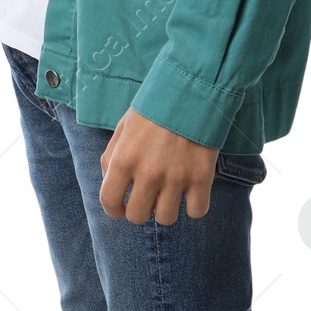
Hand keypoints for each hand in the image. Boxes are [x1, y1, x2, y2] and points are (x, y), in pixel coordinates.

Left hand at [98, 108, 220, 223]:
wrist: (188, 92)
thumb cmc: (151, 111)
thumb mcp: (122, 129)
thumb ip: (111, 158)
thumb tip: (110, 185)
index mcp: (124, 159)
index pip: (109, 202)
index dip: (112, 210)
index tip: (119, 210)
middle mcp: (148, 173)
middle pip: (137, 216)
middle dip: (138, 210)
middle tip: (145, 199)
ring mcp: (176, 177)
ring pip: (166, 219)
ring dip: (165, 209)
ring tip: (167, 193)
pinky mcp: (202, 178)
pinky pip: (197, 212)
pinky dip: (193, 206)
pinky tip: (189, 192)